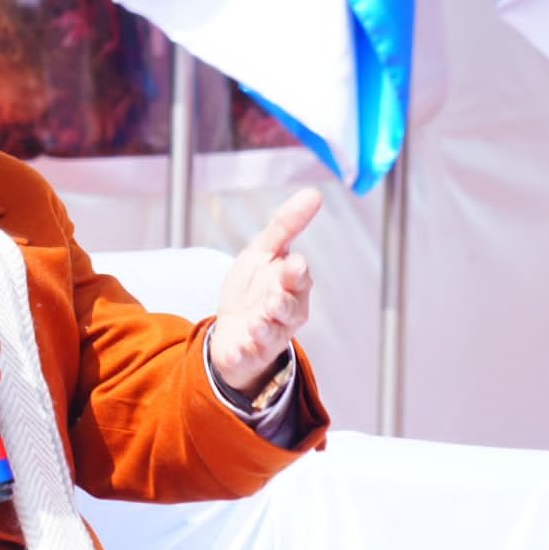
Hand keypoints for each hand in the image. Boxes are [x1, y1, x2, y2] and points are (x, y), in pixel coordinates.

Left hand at [209, 188, 321, 394]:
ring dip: (265, 328)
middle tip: (273, 299)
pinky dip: (243, 353)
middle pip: (288, 309)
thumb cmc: (256, 287)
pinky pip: (248, 355)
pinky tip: (237, 348)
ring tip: (257, 323)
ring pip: (272, 333)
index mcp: (292, 286)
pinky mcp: (249, 353)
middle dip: (281, 303)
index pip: (298, 279)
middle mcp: (286, 313)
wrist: (233, 328)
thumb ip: (286, 226)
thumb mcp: (264, 252)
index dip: (296, 273)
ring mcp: (268, 336)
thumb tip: (314, 193)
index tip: (294, 264)